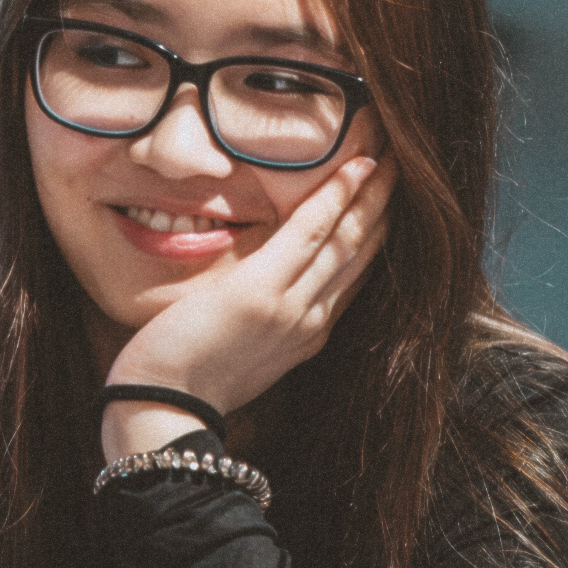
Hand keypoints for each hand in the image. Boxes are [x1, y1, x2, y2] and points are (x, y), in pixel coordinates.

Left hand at [101, 154, 394, 459]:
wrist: (161, 411)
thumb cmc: (182, 386)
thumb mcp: (236, 354)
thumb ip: (259, 322)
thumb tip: (257, 295)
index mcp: (307, 337)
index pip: (354, 277)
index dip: (376, 236)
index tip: (389, 202)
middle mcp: (312, 322)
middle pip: (363, 255)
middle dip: (387, 208)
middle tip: (406, 166)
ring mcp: (293, 307)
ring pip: (349, 239)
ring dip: (376, 193)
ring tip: (395, 156)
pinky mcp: (263, 290)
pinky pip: (312, 232)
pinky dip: (338, 197)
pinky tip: (358, 166)